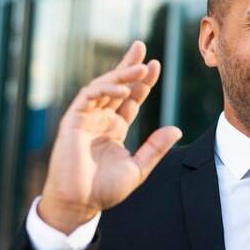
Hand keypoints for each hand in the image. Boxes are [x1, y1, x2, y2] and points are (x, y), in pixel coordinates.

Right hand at [38, 41, 181, 234]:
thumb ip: (155, 148)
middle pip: (117, 85)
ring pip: (103, 87)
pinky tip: (122, 88)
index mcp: (115, 128)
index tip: (156, 66)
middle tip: (142, 46)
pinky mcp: (73, 121)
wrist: (80, 203)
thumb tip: (177, 129)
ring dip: (120, 74)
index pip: (131, 99)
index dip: (143, 83)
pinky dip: (105, 89)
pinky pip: (89, 97)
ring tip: (140, 67)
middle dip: (129, 65)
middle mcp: (101, 119)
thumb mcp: (138, 168)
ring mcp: (86, 118)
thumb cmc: (105, 190)